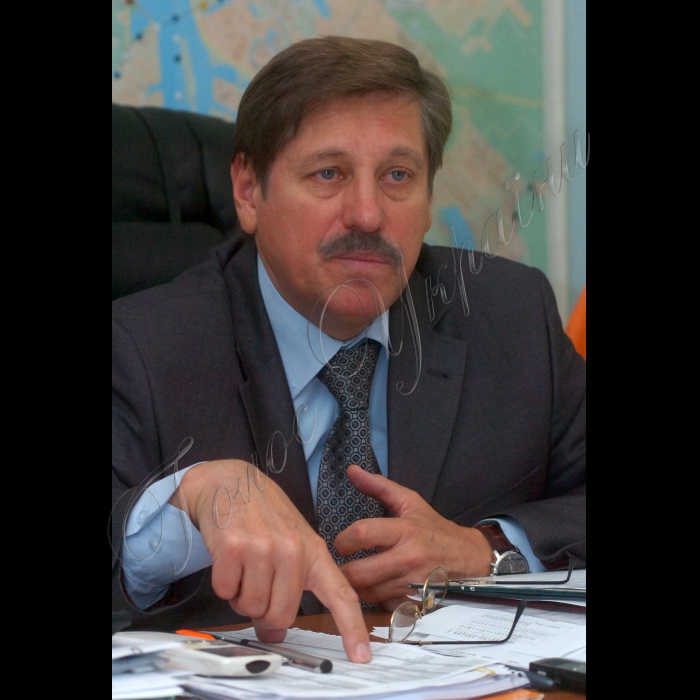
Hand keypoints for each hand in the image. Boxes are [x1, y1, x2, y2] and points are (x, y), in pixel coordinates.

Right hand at [171, 460, 370, 662]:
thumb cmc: (265, 515)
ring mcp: (263, 548)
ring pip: (250, 607)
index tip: (361, 655)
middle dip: (263, 610)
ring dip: (240, 594)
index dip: (352, 627)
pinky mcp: (233, 547)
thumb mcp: (293, 540)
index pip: (340, 593)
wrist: (232, 482)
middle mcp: (293, 550)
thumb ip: (291, 584)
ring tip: (244, 564)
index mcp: (314, 551)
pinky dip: (223, 582)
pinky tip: (229, 557)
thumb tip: (275, 632)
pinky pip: (225, 591)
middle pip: (280, 614)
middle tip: (257, 583)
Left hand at [335, 465, 493, 609]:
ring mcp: (411, 583)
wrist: (469, 558)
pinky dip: (373, 599)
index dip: (343, 540)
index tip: (341, 543)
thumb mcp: (410, 502)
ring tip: (352, 577)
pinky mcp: (414, 602)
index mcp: (405, 530)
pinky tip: (372, 589)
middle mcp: (408, 558)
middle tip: (339, 565)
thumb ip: (379, 486)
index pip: (364, 533)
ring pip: (367, 593)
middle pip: (359, 572)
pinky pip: (382, 606)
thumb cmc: (434, 528)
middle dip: (342, 571)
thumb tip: (351, 470)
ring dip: (354, 587)